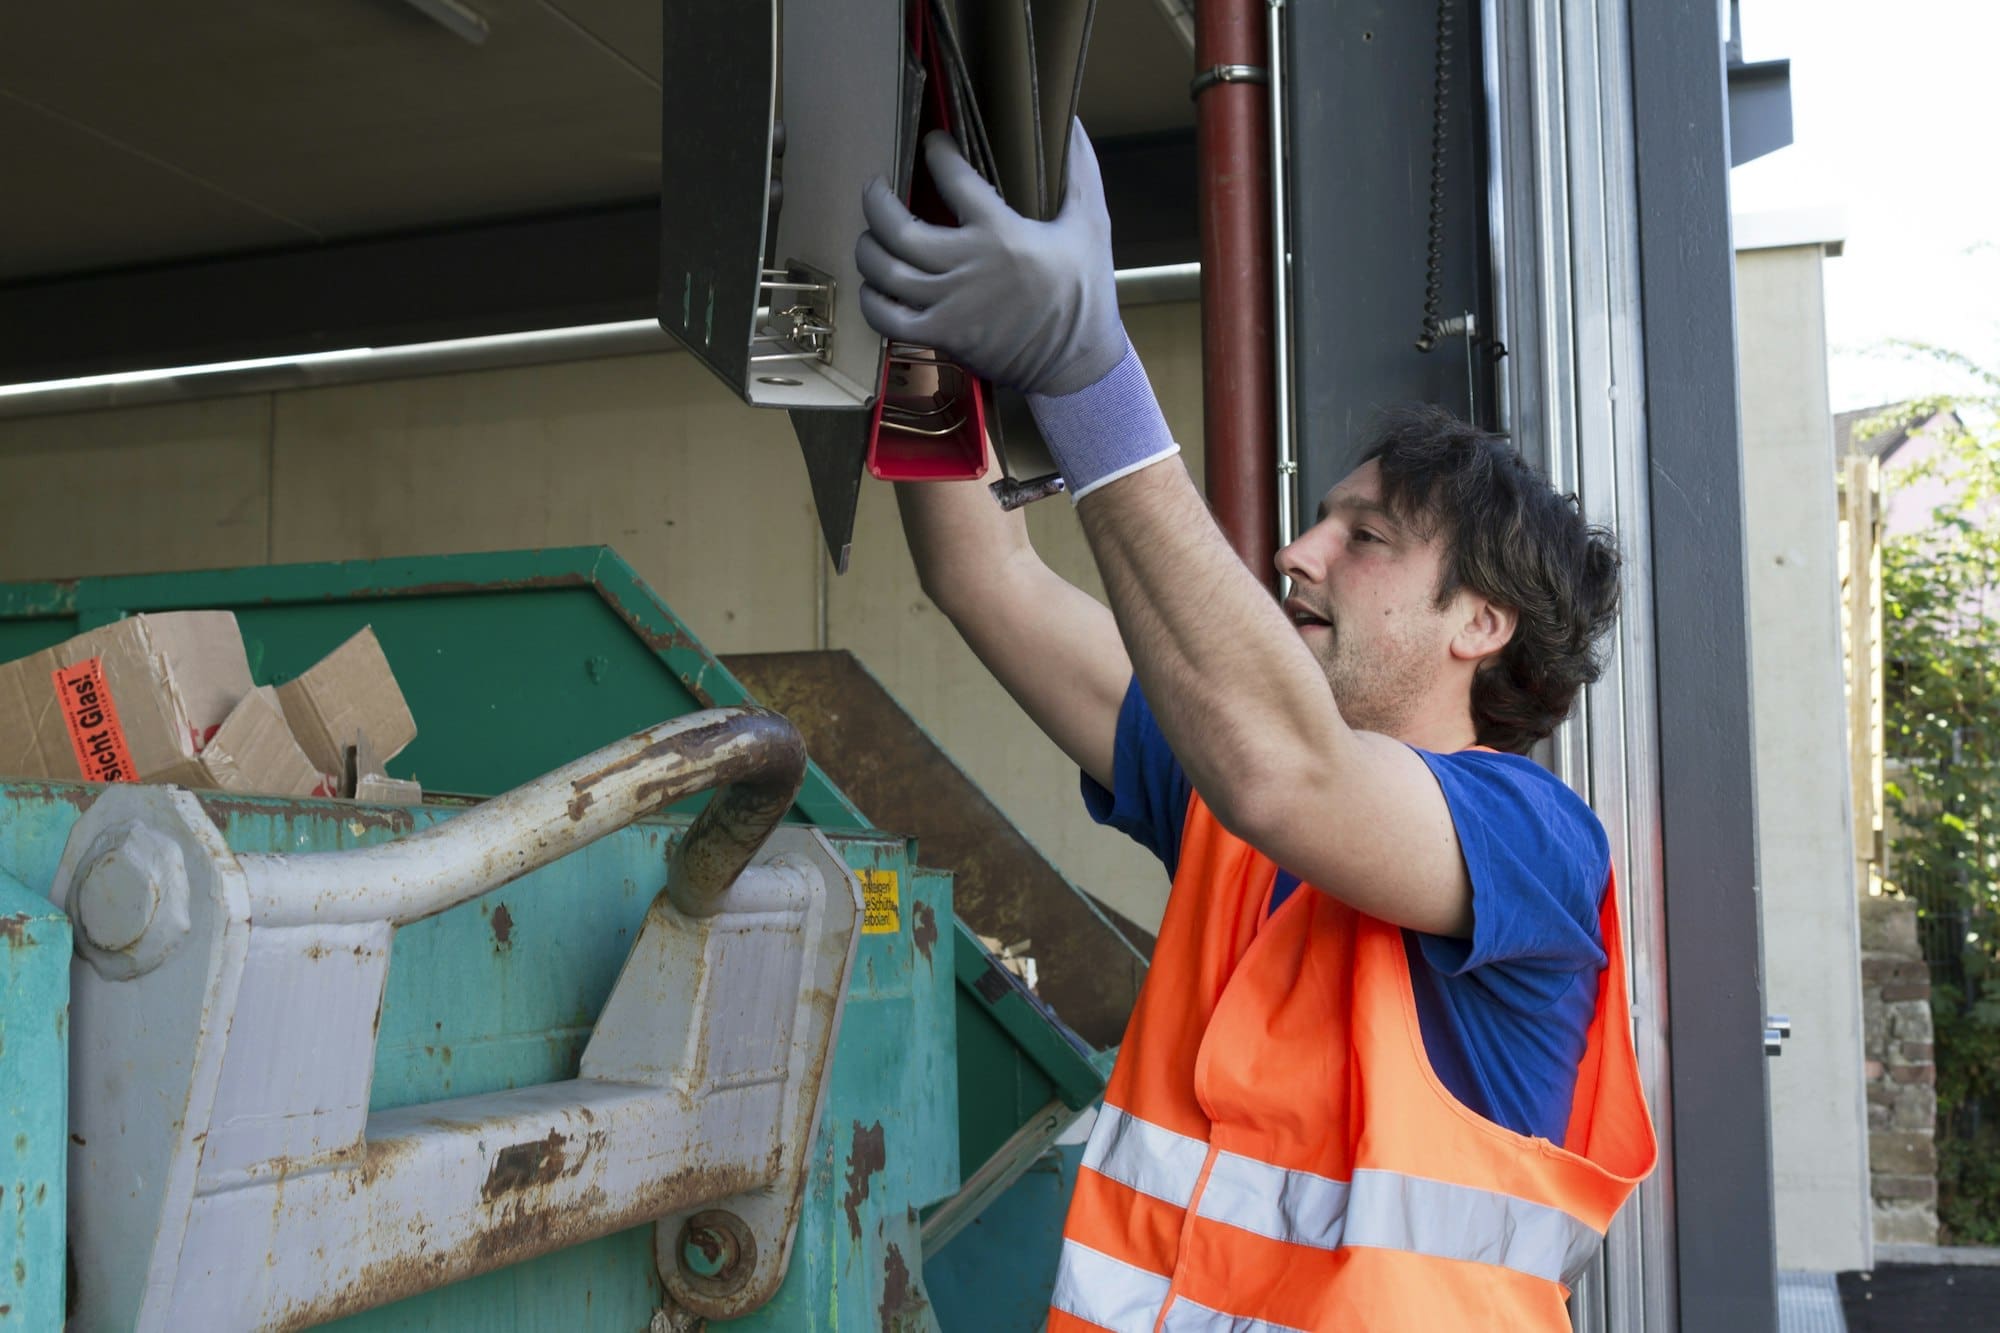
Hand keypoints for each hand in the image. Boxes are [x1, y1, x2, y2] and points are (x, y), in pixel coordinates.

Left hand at [856, 121, 1125, 398]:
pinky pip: (886, 319)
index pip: (953, 178)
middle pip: (898, 229)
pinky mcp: (941, 336)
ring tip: (871, 237)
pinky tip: (874, 287)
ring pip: (885, 272)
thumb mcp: (1092, 225)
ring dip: (868, 249)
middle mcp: (967, 266)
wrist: (1078, 363)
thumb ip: (1079, 171)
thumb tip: (1072, 121)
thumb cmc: (1084, 293)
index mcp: (1001, 233)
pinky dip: (871, 301)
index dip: (937, 153)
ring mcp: (949, 304)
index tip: (933, 144)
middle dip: (876, 202)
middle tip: (876, 189)